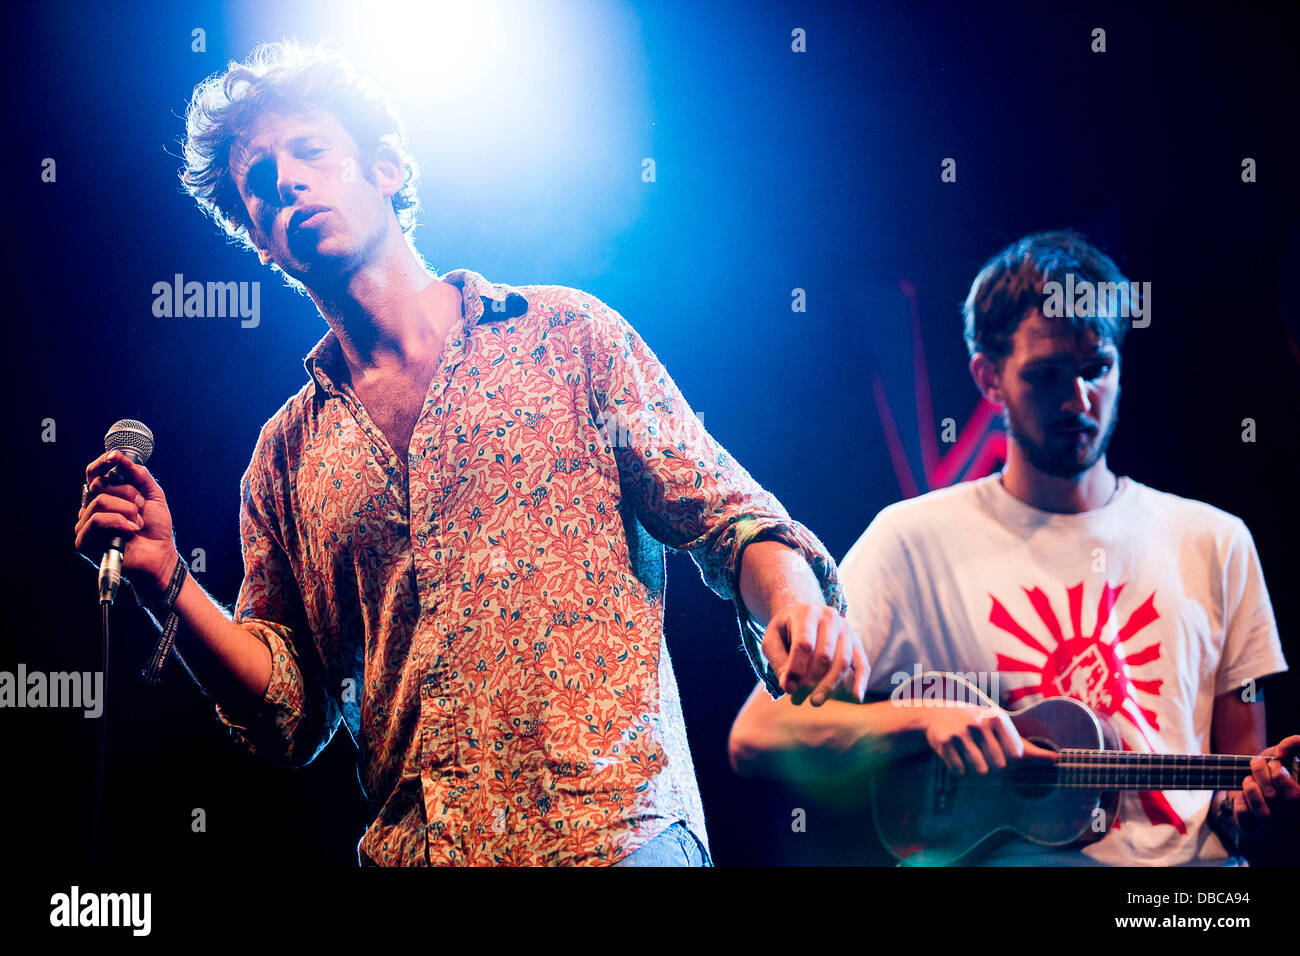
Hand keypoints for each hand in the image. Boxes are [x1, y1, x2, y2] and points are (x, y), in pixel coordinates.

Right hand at [75, 449, 178, 596]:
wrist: (160, 554)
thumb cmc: (155, 528)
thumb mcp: (152, 495)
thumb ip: (139, 475)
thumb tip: (118, 457)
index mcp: (104, 496)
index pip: (93, 473)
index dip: (101, 463)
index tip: (114, 457)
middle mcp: (91, 508)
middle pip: (100, 485)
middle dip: (128, 493)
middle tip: (141, 507)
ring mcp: (85, 524)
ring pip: (100, 501)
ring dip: (127, 510)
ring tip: (137, 522)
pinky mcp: (84, 541)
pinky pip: (97, 520)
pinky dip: (119, 522)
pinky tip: (131, 530)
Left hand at [760, 602, 868, 705]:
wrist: (804, 615)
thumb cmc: (785, 631)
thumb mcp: (772, 640)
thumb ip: (778, 661)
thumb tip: (790, 686)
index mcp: (807, 613)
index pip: (804, 644)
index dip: (796, 669)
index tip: (787, 688)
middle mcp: (830, 617)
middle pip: (824, 655)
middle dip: (810, 681)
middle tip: (796, 700)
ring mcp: (846, 629)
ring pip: (843, 662)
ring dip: (829, 686)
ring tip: (814, 702)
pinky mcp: (856, 642)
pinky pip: (862, 663)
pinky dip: (861, 681)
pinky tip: (856, 698)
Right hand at [921, 703, 1055, 775]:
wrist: (936, 713)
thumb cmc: (977, 724)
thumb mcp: (1000, 729)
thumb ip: (1027, 747)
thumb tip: (1056, 759)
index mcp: (997, 718)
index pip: (1015, 756)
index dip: (1009, 762)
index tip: (999, 752)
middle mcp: (980, 723)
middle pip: (999, 767)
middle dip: (993, 768)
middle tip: (983, 756)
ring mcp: (961, 732)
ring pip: (980, 772)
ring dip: (976, 771)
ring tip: (970, 757)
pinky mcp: (945, 742)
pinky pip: (960, 772)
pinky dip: (959, 770)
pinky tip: (956, 757)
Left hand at [1231, 734, 1299, 840]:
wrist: (1253, 784)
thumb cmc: (1272, 769)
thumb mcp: (1283, 754)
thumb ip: (1293, 744)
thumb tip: (1281, 752)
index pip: (1294, 794)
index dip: (1279, 775)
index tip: (1272, 763)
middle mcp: (1289, 816)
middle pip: (1273, 798)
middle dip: (1259, 774)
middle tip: (1255, 763)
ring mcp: (1272, 825)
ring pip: (1262, 813)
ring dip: (1250, 789)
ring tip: (1248, 779)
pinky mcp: (1253, 829)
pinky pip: (1244, 819)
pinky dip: (1239, 803)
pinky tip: (1240, 794)